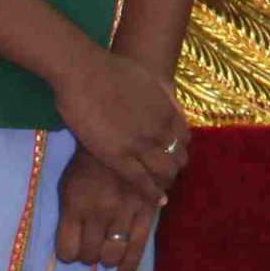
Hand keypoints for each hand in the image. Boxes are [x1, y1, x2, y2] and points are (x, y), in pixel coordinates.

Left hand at [55, 151, 162, 270]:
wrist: (120, 139)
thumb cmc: (86, 165)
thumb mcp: (66, 186)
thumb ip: (68, 216)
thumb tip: (72, 248)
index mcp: (75, 205)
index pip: (66, 250)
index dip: (67, 253)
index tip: (71, 248)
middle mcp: (99, 213)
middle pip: (89, 256)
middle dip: (87, 256)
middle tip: (90, 246)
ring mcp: (124, 213)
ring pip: (112, 256)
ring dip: (106, 259)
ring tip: (106, 252)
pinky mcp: (146, 211)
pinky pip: (138, 248)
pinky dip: (129, 268)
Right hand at [58, 50, 189, 192]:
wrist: (84, 72)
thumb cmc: (111, 70)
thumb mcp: (150, 78)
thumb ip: (164, 92)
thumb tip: (173, 99)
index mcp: (168, 112)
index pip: (184, 139)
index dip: (180, 149)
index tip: (173, 155)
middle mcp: (160, 131)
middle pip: (178, 158)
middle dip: (175, 168)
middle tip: (167, 176)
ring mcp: (140, 145)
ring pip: (164, 172)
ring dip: (166, 182)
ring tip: (162, 189)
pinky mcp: (118, 157)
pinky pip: (142, 182)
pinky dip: (152, 193)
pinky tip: (157, 200)